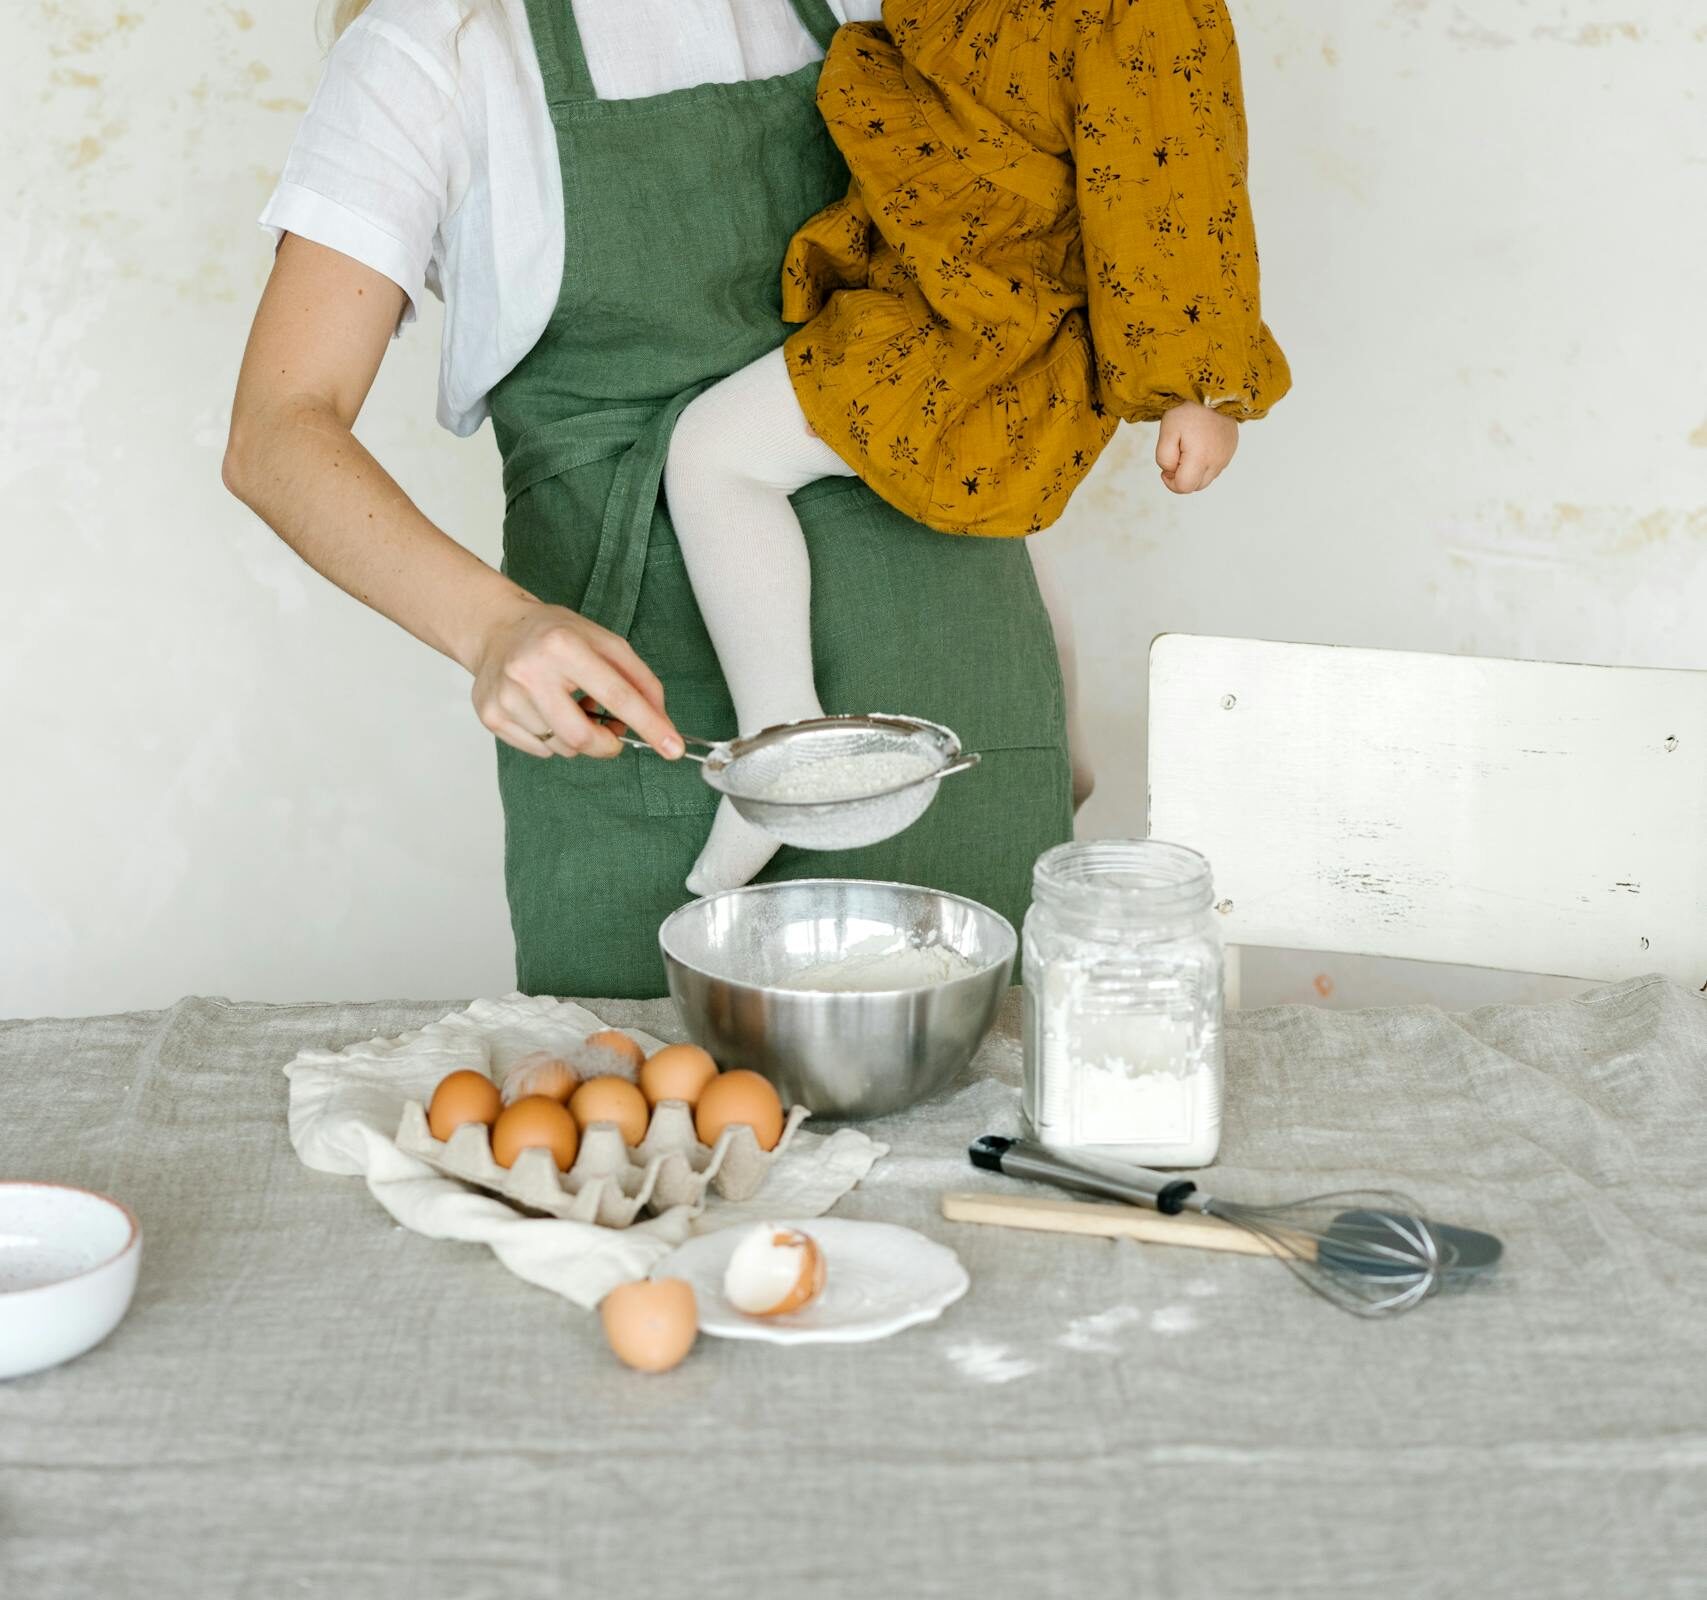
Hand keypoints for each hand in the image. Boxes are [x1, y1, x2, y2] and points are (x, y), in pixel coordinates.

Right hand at [469, 598, 683, 760]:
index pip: (617, 695)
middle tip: (611, 732)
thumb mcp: (604, 642)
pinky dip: (554, 740)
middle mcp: (530, 672)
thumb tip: (661, 721)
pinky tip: (547, 712)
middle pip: (582, 737)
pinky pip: (540, 750)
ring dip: (578, 738)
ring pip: (561, 748)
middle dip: (607, 744)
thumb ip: (639, 679)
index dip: (650, 725)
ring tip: (571, 707)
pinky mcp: (491, 716)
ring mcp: (506, 696)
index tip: (673, 748)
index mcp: (563, 646)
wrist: (498, 630)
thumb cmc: (555, 635)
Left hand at [1156, 403, 1238, 493]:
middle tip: (1175, 456)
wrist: (1212, 390)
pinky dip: (1205, 463)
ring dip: (1194, 471)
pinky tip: (1199, 445)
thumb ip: (1164, 458)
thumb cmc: (1187, 410)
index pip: (1184, 487)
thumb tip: (1171, 471)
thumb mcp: (1167, 432)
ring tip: (1187, 449)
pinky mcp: (1231, 450)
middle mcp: (1217, 461)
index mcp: (1200, 458)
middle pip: (1196, 486)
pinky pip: (1215, 467)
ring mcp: (1226, 456)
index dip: (1170, 482)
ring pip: (1206, 478)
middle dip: (1182, 478)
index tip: (1165, 469)